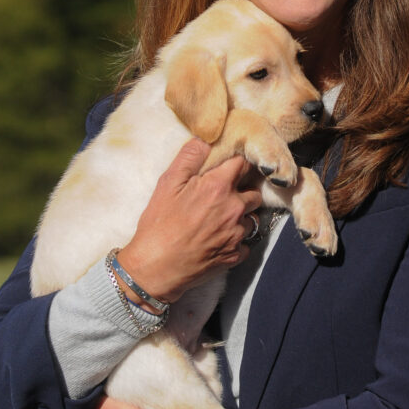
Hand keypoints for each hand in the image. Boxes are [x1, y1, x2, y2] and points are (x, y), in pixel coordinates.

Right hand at [117, 138, 261, 304]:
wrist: (155, 268)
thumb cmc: (159, 224)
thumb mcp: (167, 183)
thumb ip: (189, 157)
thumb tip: (204, 140)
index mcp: (219, 187)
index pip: (243, 164)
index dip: (237, 163)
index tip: (230, 167)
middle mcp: (234, 209)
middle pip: (253, 193)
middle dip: (242, 191)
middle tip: (223, 196)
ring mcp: (237, 234)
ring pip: (251, 218)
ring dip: (240, 217)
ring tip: (220, 220)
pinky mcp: (235, 256)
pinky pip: (246, 243)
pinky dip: (236, 241)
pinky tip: (219, 240)